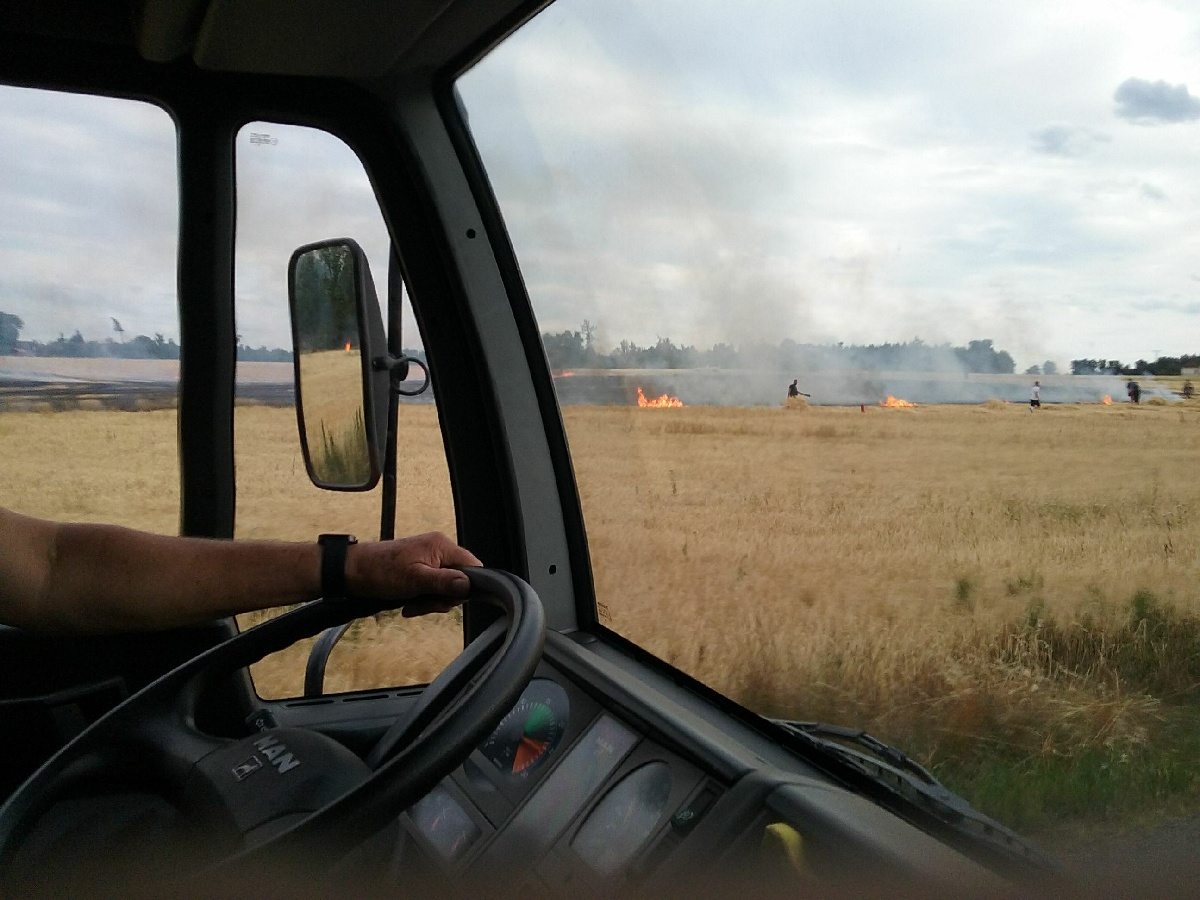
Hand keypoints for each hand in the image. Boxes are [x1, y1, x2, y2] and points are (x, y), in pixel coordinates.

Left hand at [344, 532, 481, 616]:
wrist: (352, 572)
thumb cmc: (380, 572)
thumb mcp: (415, 580)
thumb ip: (445, 582)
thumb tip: (469, 586)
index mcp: (441, 546)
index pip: (473, 566)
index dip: (466, 586)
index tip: (448, 598)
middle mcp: (438, 551)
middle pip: (459, 580)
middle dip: (443, 598)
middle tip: (423, 603)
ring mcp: (429, 560)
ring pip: (444, 588)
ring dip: (430, 602)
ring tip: (412, 604)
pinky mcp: (420, 570)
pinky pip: (431, 589)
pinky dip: (422, 600)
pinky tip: (408, 604)